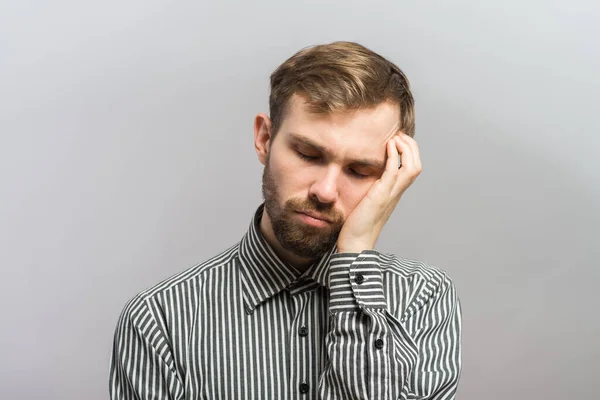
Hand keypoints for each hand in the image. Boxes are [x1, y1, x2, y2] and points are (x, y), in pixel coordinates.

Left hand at [337, 133, 421, 252]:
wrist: (356, 242)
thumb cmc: (358, 223)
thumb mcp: (368, 199)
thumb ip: (371, 187)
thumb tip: (363, 173)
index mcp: (395, 192)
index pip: (412, 167)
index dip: (409, 151)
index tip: (398, 139)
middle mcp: (397, 192)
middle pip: (417, 165)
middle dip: (411, 146)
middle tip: (399, 134)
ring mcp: (391, 194)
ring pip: (412, 167)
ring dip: (406, 148)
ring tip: (396, 137)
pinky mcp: (381, 195)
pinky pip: (393, 171)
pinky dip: (393, 156)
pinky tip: (388, 146)